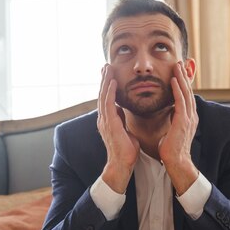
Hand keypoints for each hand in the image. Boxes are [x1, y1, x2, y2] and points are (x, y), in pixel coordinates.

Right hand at [97, 64, 139, 193]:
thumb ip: (121, 119)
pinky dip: (109, 92)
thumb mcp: (124, 130)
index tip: (110, 73)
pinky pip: (108, 105)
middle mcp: (104, 119)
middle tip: (106, 65)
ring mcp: (105, 121)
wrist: (122, 164)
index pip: (107, 98)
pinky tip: (112, 82)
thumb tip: (121, 109)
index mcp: (108, 120)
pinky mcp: (109, 125)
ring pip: (103, 96)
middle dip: (104, 79)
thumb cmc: (126, 150)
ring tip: (107, 68)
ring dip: (105, 82)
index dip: (107, 85)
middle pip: (102, 94)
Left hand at [159, 61, 198, 194]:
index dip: (182, 83)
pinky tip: (173, 80)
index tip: (178, 71)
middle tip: (180, 62)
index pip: (186, 96)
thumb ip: (172, 119)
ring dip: (181, 78)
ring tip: (177, 66)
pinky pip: (181, 102)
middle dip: (184, 76)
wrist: (175, 162)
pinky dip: (178, 89)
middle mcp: (191, 116)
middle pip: (188, 91)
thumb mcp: (172, 129)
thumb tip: (169, 111)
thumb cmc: (171, 149)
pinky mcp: (183, 122)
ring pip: (186, 93)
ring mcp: (189, 119)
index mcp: (188, 118)